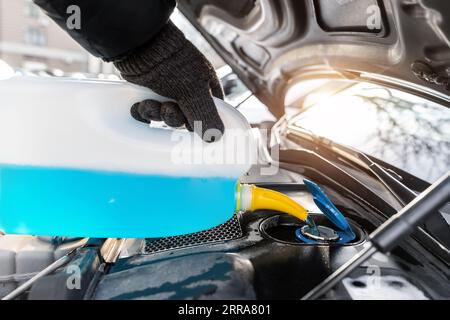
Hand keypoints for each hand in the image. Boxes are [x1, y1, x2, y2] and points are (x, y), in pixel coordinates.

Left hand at [114, 22, 223, 141]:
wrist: (140, 47)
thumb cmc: (173, 64)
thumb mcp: (194, 92)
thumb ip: (206, 116)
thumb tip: (216, 136)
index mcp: (205, 87)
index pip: (212, 113)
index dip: (205, 124)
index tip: (198, 131)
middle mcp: (187, 90)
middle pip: (186, 119)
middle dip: (174, 118)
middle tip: (168, 109)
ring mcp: (167, 92)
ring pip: (165, 117)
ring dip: (157, 114)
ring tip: (150, 103)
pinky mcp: (148, 93)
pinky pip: (148, 114)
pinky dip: (143, 112)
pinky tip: (140, 105)